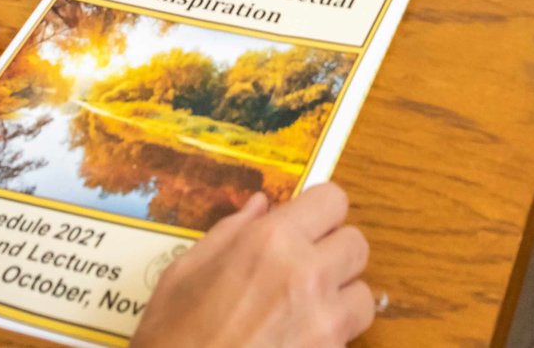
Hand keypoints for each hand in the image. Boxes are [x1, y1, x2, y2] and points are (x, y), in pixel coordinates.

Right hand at [134, 183, 374, 347]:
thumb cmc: (171, 337)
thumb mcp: (185, 272)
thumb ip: (230, 232)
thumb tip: (260, 205)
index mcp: (271, 242)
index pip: (333, 200)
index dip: (320, 212)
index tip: (307, 226)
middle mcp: (307, 275)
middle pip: (356, 245)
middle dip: (334, 254)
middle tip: (305, 271)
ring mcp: (325, 324)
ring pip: (363, 297)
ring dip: (340, 302)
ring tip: (304, 315)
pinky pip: (347, 341)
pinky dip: (329, 342)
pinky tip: (295, 345)